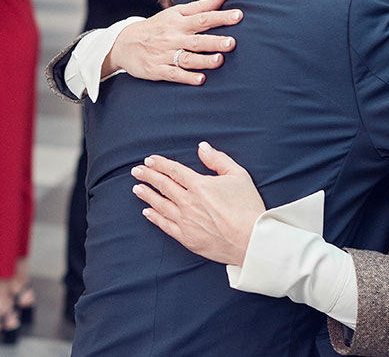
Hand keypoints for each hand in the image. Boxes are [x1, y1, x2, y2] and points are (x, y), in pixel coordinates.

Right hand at [109, 0, 241, 85]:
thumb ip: (201, 6)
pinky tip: (200, 80)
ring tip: (219, 61)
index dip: (221, 17)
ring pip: (187, 58)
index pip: (203, 18)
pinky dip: (186, 77)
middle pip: (197, 39)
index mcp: (179, 22)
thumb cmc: (156, 27)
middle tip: (232, 42)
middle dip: (214, 41)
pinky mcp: (156, 70)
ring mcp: (164, 54)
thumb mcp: (175, 12)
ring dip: (203, 60)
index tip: (239, 15)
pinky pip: (173, 74)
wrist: (123, 43)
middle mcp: (173, 38)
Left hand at [131, 142, 264, 265]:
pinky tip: (147, 212)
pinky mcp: (186, 238)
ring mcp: (185, 221)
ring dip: (147, 195)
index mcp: (199, 185)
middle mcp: (188, 202)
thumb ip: (218, 160)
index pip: (174, 171)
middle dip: (148, 176)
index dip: (160, 164)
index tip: (150, 160)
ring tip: (137, 188)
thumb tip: (202, 148)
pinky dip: (154, 217)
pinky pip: (165, 225)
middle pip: (163, 186)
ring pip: (160, 205)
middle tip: (136, 171)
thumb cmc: (248, 207)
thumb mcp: (238, 175)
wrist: (251, 241)